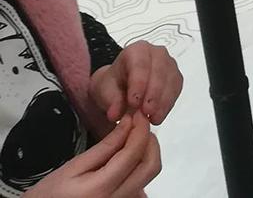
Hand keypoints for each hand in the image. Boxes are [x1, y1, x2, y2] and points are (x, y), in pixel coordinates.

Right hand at [29, 113, 160, 196]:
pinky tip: (129, 157)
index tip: (138, 114)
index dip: (140, 130)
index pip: (133, 154)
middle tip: (139, 124)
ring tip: (133, 137)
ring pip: (149, 175)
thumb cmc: (49, 194)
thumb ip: (105, 147)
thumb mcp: (73, 167)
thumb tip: (128, 124)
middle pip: (151, 166)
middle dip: (150, 141)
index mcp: (101, 188)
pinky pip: (142, 185)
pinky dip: (141, 168)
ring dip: (147, 153)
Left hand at [90, 41, 182, 124]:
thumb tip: (116, 114)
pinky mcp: (176, 77)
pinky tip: (159, 116)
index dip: (139, 83)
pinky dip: (168, 104)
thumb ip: (111, 100)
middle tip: (146, 113)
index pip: (140, 64)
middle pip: (160, 71)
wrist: (121, 87)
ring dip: (163, 101)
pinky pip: (176, 89)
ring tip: (153, 119)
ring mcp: (170, 64)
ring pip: (171, 80)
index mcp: (137, 50)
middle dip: (154, 93)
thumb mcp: (105, 91)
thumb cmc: (113, 84)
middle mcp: (157, 53)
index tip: (134, 103)